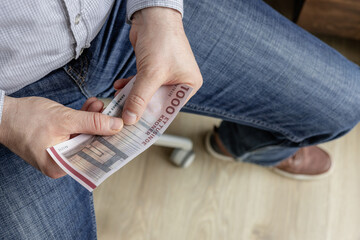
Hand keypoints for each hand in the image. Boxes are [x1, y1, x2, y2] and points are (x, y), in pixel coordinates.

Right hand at [0, 96, 122, 178]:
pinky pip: (75, 132)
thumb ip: (93, 123)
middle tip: (113, 113)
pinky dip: (83, 120)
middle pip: (91, 145)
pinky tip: (91, 107)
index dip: (111, 143)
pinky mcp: (58, 142)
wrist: (2, 113)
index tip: (124, 132)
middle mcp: (62, 164)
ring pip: (85, 136)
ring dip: (93, 120)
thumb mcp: (65, 119)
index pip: (94, 157)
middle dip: (102, 127)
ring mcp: (60, 153)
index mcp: (62, 166)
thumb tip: (117, 126)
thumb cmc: (26, 119)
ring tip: (99, 105)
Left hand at [115, 7, 202, 124]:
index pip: (170, 109)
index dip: (153, 119)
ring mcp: (166, 76)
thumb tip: (130, 118)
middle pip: (158, 103)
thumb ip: (140, 97)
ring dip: (132, 97)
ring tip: (118, 102)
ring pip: (147, 93)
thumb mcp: (151, 74)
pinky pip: (142, 83)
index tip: (137, 129)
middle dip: (140, 108)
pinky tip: (119, 87)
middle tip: (124, 117)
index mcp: (189, 86)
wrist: (152, 15)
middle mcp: (180, 82)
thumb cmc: (162, 40)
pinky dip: (130, 85)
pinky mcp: (153, 69)